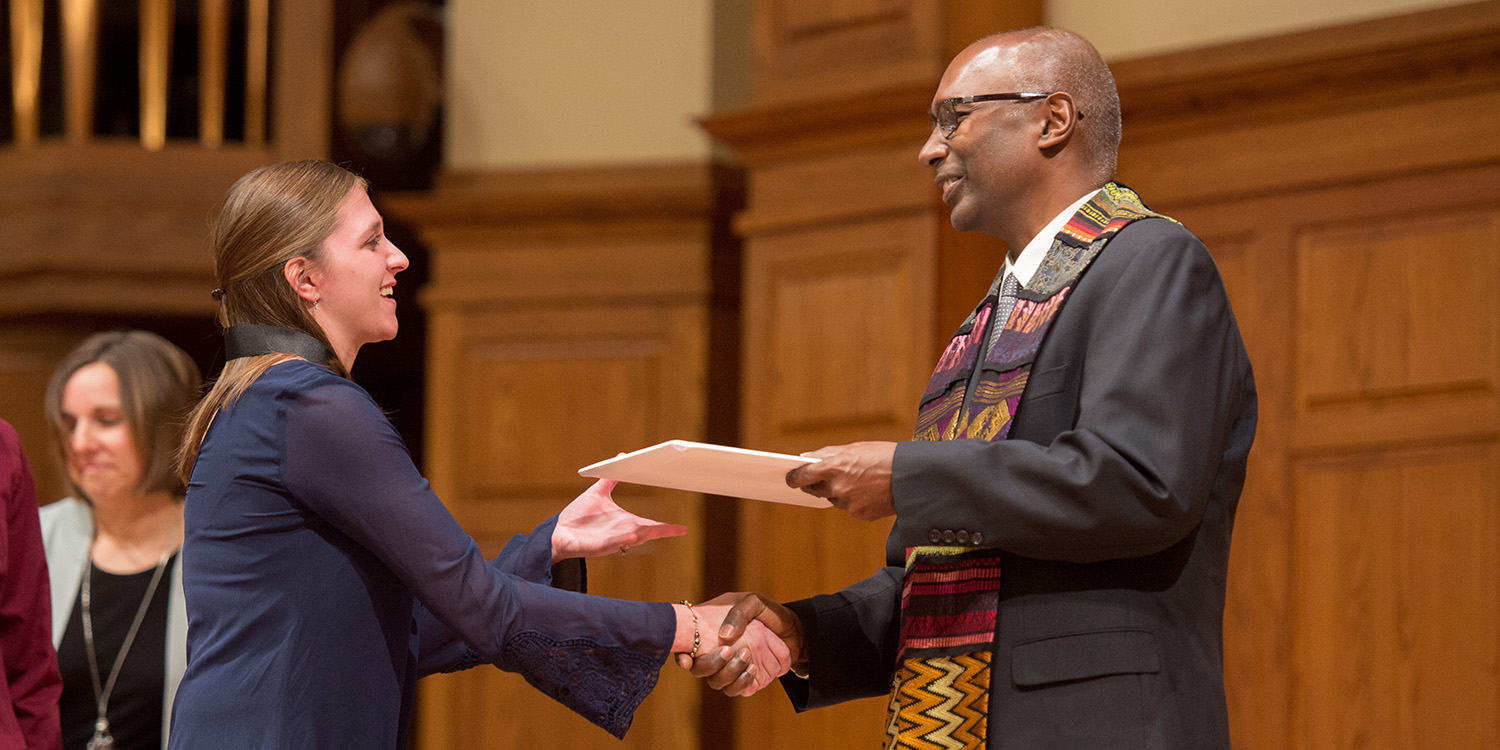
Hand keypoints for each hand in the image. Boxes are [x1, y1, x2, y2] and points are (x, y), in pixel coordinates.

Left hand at [551, 479, 687, 562]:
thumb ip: (610, 478)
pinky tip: (632, 535)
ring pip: (631, 539)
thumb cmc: (579, 516)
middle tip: (680, 530)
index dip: (666, 527)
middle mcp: (621, 533)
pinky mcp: (597, 546)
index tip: (683, 529)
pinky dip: (622, 540)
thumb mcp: (598, 494)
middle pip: (646, 533)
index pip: (650, 525)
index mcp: (624, 522)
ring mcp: (610, 541)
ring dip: (643, 535)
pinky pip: (612, 544)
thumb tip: (622, 456)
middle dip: (661, 531)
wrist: (558, 531)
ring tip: (656, 530)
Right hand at [676, 592, 805, 695]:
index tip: (686, 659)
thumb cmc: (767, 613)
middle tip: (729, 651)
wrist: (792, 629)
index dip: (681, 656)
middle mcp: (715, 653)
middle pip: (700, 670)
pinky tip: (754, 671)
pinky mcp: (744, 679)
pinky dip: (743, 684)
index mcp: (710, 633)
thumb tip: (725, 636)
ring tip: (748, 660)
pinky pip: (736, 689)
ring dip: (730, 674)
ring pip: (717, 682)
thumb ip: (739, 613)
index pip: (685, 647)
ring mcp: (729, 668)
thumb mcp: (753, 602)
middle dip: (712, 664)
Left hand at [785, 441, 896, 520]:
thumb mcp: (855, 448)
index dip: (794, 478)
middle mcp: (838, 487)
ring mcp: (849, 504)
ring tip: (858, 481)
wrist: (913, 477)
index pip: (802, 476)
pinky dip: (856, 502)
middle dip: (815, 485)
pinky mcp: (860, 515)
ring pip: (835, 499)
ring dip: (840, 492)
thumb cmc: (885, 456)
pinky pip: (851, 509)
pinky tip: (869, 492)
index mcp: (834, 467)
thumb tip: (806, 458)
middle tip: (821, 479)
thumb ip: (828, 454)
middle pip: (815, 490)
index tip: (790, 479)